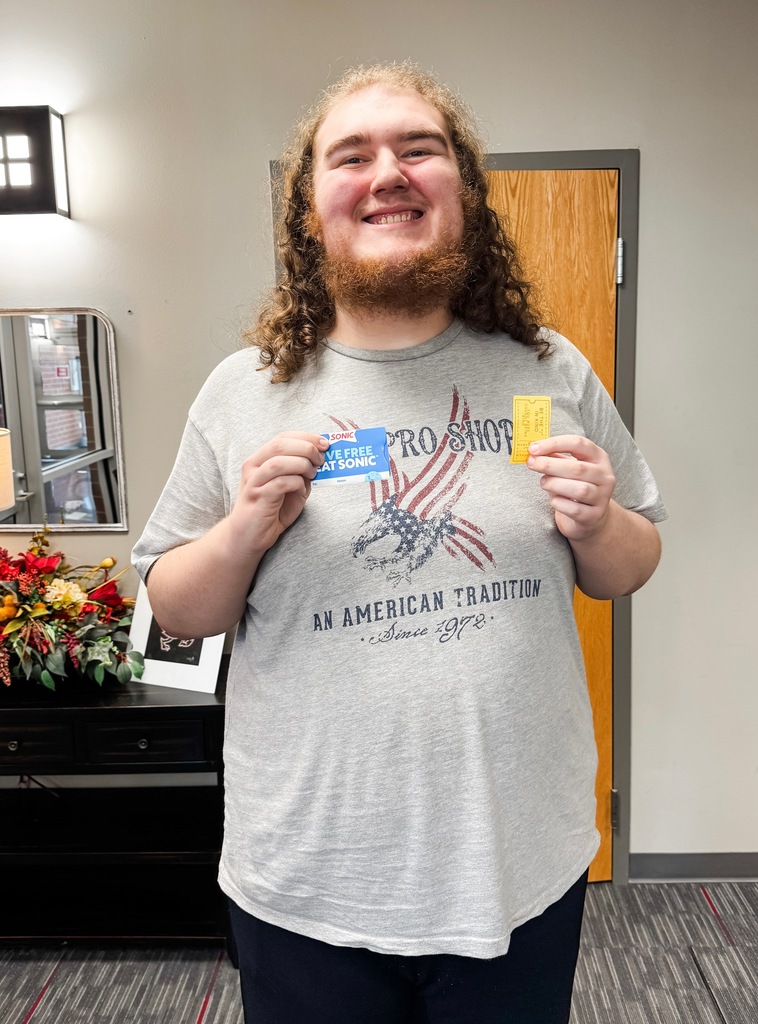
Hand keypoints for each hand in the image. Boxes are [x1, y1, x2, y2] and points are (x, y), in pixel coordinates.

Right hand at [227, 431, 328, 554]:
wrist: (248, 537)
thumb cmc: (270, 511)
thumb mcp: (290, 487)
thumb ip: (301, 473)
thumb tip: (321, 460)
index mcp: (260, 459)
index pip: (283, 437)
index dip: (306, 437)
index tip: (325, 443)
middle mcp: (253, 466)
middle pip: (280, 444)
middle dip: (306, 448)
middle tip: (321, 459)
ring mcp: (254, 481)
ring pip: (279, 462)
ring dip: (302, 465)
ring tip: (313, 474)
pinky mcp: (258, 497)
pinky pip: (281, 483)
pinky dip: (297, 484)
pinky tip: (301, 491)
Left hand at [526, 435, 615, 541]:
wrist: (590, 515)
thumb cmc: (575, 485)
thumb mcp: (568, 467)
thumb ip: (553, 457)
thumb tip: (533, 452)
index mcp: (599, 457)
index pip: (578, 443)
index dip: (554, 444)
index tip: (533, 448)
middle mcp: (605, 476)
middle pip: (578, 468)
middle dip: (549, 465)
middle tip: (531, 464)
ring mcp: (602, 497)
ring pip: (579, 490)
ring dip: (554, 484)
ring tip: (544, 483)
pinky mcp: (594, 515)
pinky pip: (574, 509)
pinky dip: (559, 503)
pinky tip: (554, 500)